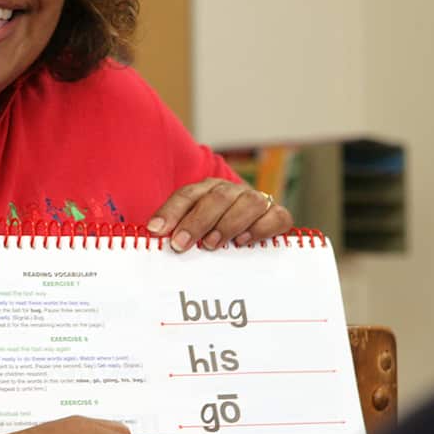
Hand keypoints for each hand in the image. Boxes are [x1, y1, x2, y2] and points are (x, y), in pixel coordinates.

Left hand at [146, 177, 292, 250]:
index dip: (171, 211)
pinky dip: (261, 229)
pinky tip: (243, 242)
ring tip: (211, 244)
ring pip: (249, 202)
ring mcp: (257, 201)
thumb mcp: (193, 227)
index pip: (187, 194)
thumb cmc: (214, 230)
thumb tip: (155, 238)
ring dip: (228, 223)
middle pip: (217, 197)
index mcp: (207, 189)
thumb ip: (178, 230)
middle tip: (181, 244)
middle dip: (197, 221)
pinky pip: (276, 216)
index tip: (156, 230)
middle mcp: (232, 191)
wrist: (253, 225)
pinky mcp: (277, 214)